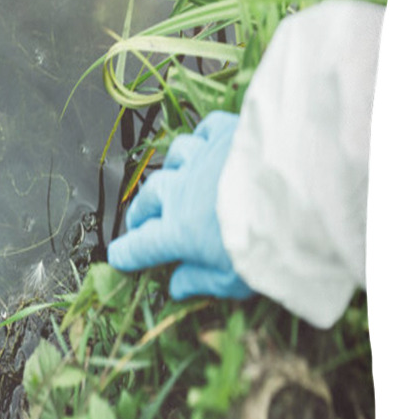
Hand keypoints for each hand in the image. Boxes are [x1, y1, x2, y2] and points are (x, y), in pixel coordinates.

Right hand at [107, 111, 252, 299]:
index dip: (125, 253)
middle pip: (149, 198)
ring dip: (170, 172)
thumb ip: (199, 282)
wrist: (298, 197)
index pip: (139, 245)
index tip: (119, 257)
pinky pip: (203, 132)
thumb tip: (176, 287)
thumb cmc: (264, 247)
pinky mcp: (225, 134)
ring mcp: (200, 160)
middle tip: (141, 221)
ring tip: (174, 180)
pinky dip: (201, 140)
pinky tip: (206, 146)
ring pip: (173, 159)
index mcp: (176, 233)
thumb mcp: (231, 281)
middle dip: (141, 211)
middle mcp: (179, 192)